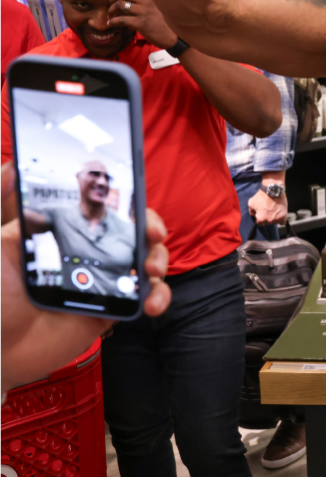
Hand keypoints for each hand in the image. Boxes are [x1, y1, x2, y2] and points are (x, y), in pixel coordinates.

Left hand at [0, 162, 170, 394]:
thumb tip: (11, 166)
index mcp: (63, 231)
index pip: (103, 207)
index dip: (126, 201)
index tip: (137, 202)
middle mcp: (87, 252)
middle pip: (133, 230)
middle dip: (152, 227)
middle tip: (153, 234)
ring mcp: (102, 281)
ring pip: (146, 260)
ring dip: (159, 259)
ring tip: (151, 270)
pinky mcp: (111, 310)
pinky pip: (146, 298)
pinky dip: (159, 296)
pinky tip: (153, 302)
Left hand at [107, 0, 177, 48]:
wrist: (175, 37)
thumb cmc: (168, 23)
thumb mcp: (160, 7)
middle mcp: (146, 2)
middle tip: (110, 5)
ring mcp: (143, 12)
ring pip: (120, 5)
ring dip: (111, 10)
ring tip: (110, 16)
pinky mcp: (141, 23)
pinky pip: (121, 20)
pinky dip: (113, 21)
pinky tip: (110, 24)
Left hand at [248, 187, 287, 225]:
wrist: (273, 190)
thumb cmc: (261, 196)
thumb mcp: (251, 202)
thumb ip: (251, 211)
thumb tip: (254, 215)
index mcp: (261, 219)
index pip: (260, 223)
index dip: (260, 218)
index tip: (262, 213)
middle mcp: (269, 220)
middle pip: (268, 223)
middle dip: (267, 218)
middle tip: (268, 210)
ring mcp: (277, 218)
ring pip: (275, 222)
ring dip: (274, 218)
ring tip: (274, 210)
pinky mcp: (284, 215)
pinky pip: (282, 221)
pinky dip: (281, 219)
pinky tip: (279, 215)